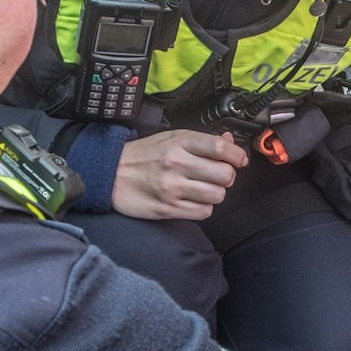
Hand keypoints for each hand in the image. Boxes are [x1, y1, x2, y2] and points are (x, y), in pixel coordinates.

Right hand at [111, 130, 245, 220]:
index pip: (220, 147)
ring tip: (203, 188)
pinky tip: (193, 200)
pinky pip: (203, 212)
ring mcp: (172, 188)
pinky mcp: (168, 208)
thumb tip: (229, 141)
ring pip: (217, 195)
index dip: (237, 155)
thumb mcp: (171, 138)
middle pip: (225, 174)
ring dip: (216, 193)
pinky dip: (203, 207)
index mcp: (179, 142)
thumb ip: (201, 141)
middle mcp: (177, 164)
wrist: (111, 174)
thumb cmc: (144, 155)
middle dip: (227, 177)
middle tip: (218, 176)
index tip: (239, 160)